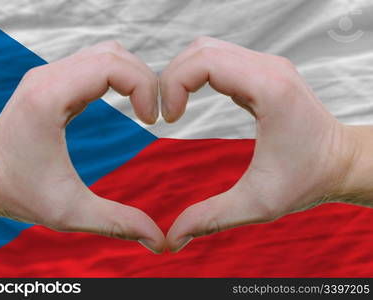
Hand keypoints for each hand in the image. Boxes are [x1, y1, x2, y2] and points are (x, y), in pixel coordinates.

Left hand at [0, 41, 164, 253]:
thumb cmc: (20, 193)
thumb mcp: (70, 213)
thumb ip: (117, 223)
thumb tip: (158, 240)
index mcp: (50, 98)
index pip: (111, 66)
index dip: (144, 87)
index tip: (152, 121)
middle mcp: (47, 77)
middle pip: (113, 54)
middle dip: (145, 79)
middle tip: (154, 114)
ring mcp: (48, 75)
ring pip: (106, 53)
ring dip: (133, 75)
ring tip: (144, 108)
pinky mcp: (52, 80)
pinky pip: (94, 63)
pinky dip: (118, 76)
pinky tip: (126, 102)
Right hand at [160, 36, 361, 251]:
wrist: (341, 162)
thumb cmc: (308, 180)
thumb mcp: (257, 204)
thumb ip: (210, 219)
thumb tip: (172, 239)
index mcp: (269, 90)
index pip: (204, 61)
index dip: (173, 84)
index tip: (168, 119)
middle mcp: (268, 68)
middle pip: (200, 50)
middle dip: (171, 77)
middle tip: (165, 114)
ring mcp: (267, 66)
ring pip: (208, 49)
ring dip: (182, 74)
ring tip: (175, 107)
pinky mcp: (263, 72)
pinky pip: (220, 59)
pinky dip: (197, 74)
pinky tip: (192, 100)